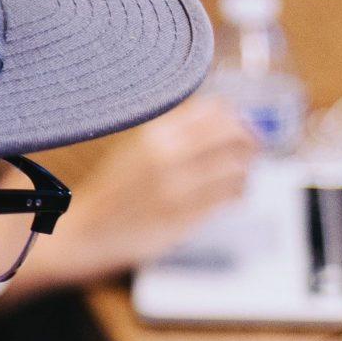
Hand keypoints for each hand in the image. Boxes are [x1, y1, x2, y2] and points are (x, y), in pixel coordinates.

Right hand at [0, 97, 259, 295]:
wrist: (88, 229)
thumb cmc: (118, 187)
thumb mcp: (140, 146)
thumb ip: (178, 129)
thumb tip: (223, 111)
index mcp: (154, 134)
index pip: (214, 111)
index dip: (236, 117)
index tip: (242, 124)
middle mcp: (167, 157)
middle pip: (232, 136)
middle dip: (250, 140)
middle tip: (253, 146)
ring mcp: (177, 190)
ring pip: (237, 168)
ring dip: (246, 169)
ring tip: (240, 173)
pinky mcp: (185, 218)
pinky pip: (228, 198)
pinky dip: (238, 192)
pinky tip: (233, 193)